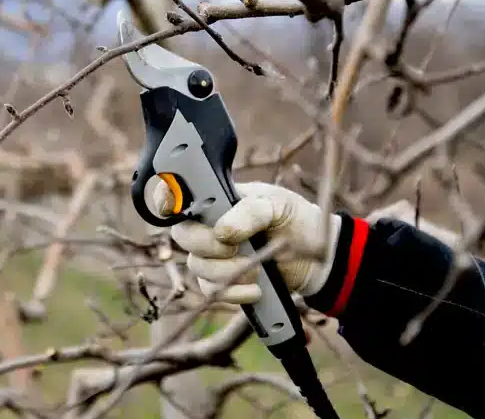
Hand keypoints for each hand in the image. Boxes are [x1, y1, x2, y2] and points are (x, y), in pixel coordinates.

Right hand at [151, 181, 340, 303]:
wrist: (320, 258)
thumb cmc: (296, 219)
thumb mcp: (277, 205)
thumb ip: (249, 212)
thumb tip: (221, 232)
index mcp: (217, 196)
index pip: (177, 192)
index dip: (164, 198)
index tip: (171, 208)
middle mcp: (209, 223)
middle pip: (182, 235)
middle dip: (206, 244)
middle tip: (233, 246)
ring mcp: (214, 253)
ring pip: (196, 266)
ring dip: (225, 271)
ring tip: (255, 269)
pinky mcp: (223, 280)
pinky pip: (210, 290)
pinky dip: (233, 292)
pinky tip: (257, 288)